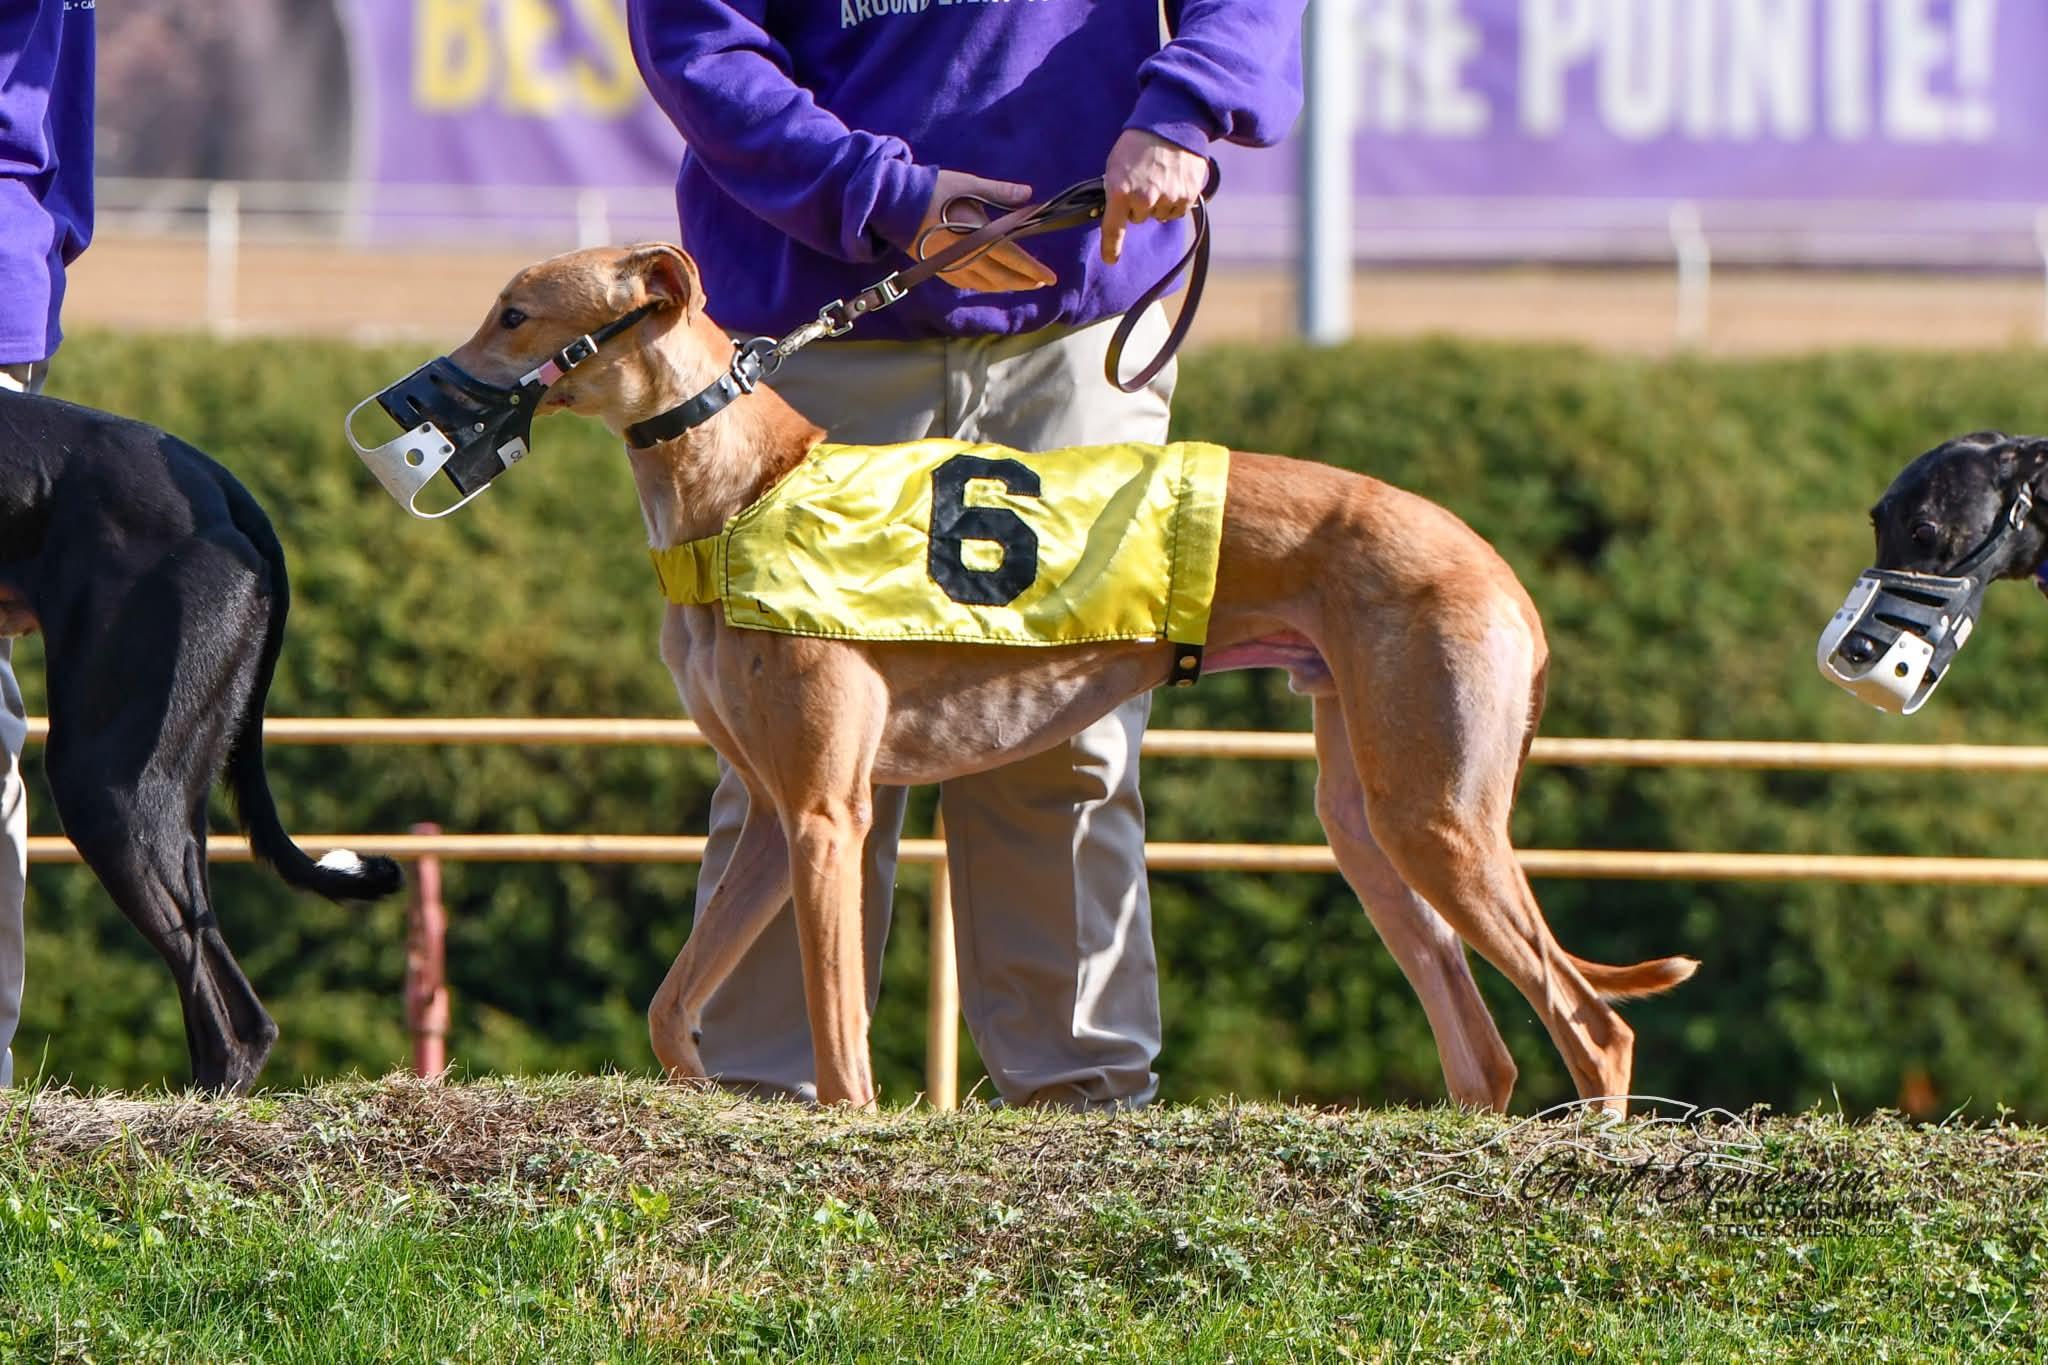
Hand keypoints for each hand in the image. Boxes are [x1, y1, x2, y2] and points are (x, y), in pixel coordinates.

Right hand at [915, 170, 1057, 291]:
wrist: (893, 203)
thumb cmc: (932, 189)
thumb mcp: (968, 184)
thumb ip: (999, 192)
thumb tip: (1028, 194)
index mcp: (976, 235)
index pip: (1012, 257)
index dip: (1033, 269)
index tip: (1050, 278)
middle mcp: (965, 256)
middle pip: (1002, 277)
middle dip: (1024, 281)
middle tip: (1041, 283)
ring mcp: (951, 266)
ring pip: (985, 284)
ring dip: (1006, 285)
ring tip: (1022, 283)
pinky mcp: (938, 268)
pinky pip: (967, 283)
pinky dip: (984, 285)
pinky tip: (991, 283)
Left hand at [1100, 129, 1208, 264]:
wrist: (1172, 121)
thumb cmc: (1139, 142)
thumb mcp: (1115, 163)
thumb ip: (1112, 190)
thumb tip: (1111, 212)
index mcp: (1120, 190)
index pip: (1113, 228)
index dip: (1111, 246)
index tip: (1110, 259)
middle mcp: (1144, 198)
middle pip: (1138, 219)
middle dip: (1138, 205)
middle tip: (1143, 180)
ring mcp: (1167, 198)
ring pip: (1159, 215)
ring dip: (1159, 202)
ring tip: (1160, 176)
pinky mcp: (1187, 196)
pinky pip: (1177, 210)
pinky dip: (1175, 199)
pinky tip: (1173, 179)